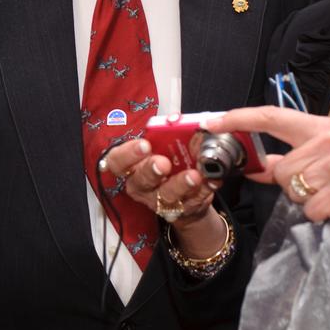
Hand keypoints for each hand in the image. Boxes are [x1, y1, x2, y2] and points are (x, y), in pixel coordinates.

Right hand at [100, 138, 225, 257]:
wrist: (184, 191)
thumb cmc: (169, 161)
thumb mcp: (163, 145)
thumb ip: (166, 132)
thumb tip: (175, 120)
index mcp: (131, 166)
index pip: (118, 161)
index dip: (128, 154)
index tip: (144, 145)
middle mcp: (141, 185)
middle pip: (141, 180)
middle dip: (152, 170)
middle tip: (163, 163)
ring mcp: (159, 200)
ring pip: (166, 195)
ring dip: (181, 184)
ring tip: (194, 175)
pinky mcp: (180, 210)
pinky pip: (191, 201)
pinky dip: (203, 190)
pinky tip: (211, 181)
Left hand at [205, 106, 329, 245]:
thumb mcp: (329, 159)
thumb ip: (291, 159)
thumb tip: (253, 164)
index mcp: (321, 128)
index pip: (271, 117)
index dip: (238, 118)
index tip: (213, 121)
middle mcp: (327, 141)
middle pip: (279, 167)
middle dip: (291, 184)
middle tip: (319, 187)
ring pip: (291, 188)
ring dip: (306, 200)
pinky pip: (308, 210)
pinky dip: (319, 216)